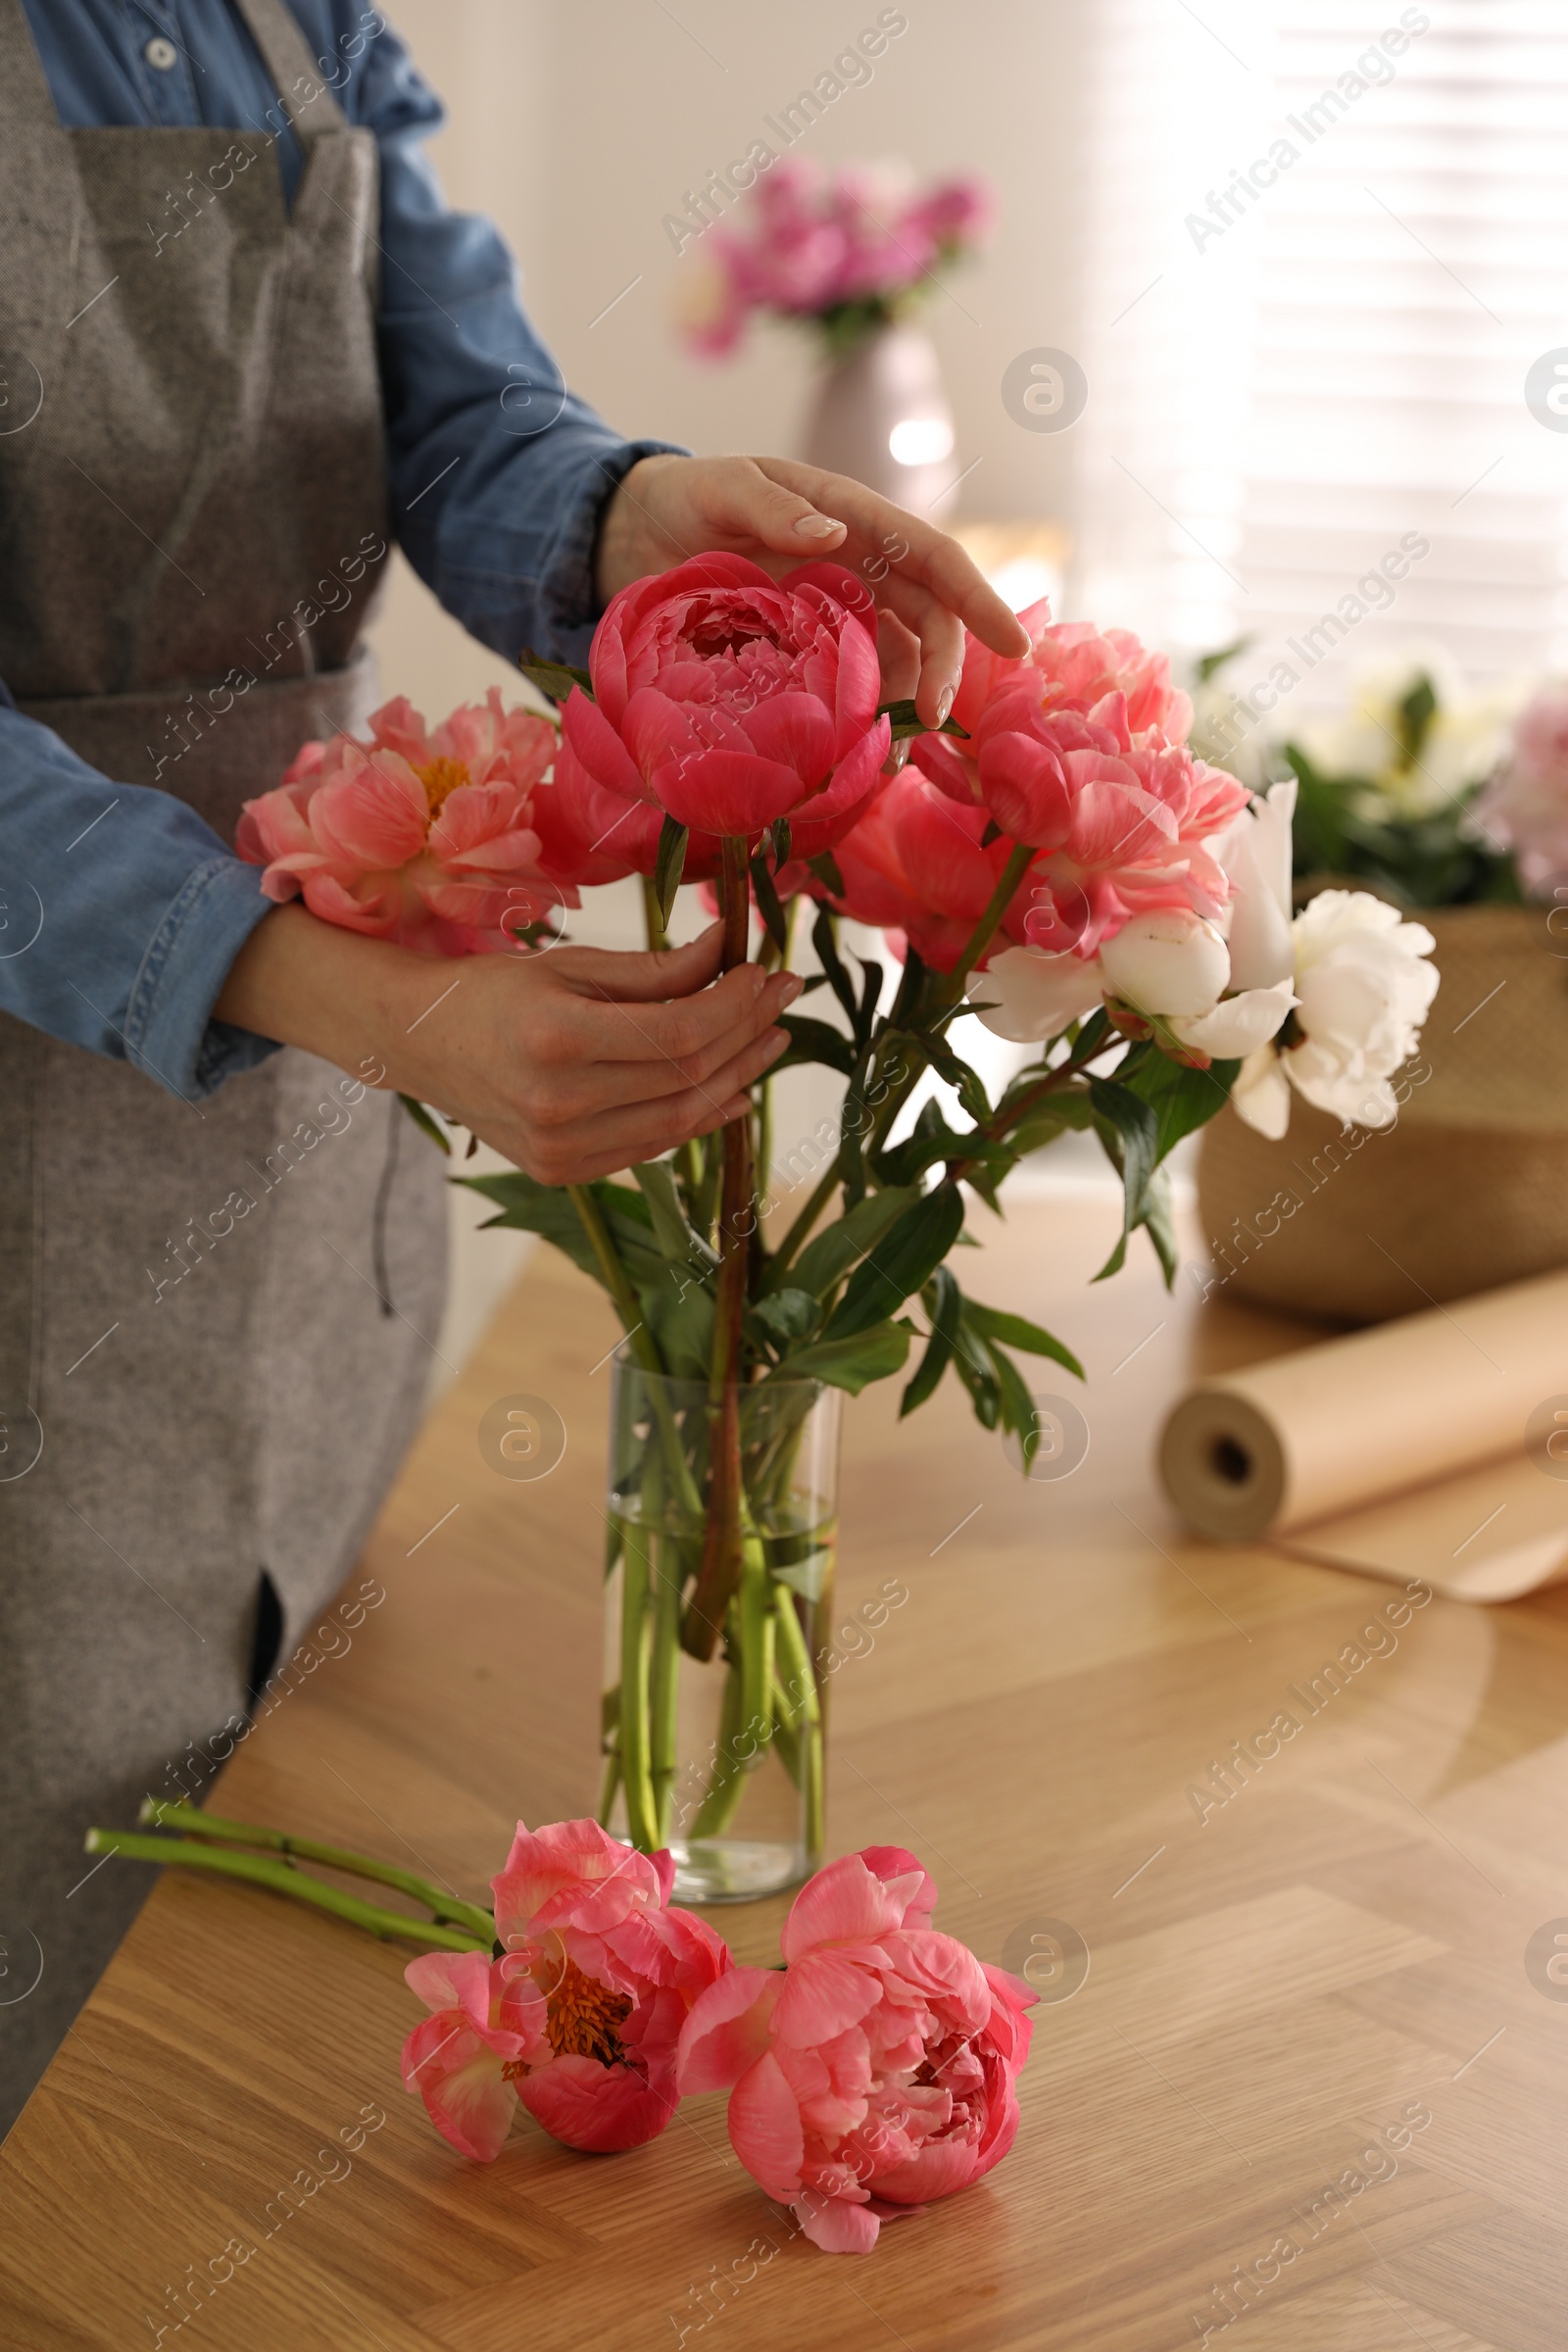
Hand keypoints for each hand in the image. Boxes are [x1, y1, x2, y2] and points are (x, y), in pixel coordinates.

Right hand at [214, 909, 798, 1183]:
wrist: (418, 1047)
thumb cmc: (494, 992)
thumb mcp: (570, 964)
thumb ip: (654, 968)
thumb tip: (729, 953)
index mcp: (555, 1039)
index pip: (679, 1033)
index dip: (735, 1005)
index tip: (764, 973)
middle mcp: (559, 1104)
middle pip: (687, 1077)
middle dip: (747, 1033)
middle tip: (782, 996)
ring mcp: (561, 1149)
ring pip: (680, 1119)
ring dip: (736, 1077)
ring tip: (769, 1038)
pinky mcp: (564, 1172)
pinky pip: (653, 1145)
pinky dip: (700, 1116)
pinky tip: (731, 1085)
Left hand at [595, 452, 1029, 727]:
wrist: (630, 539)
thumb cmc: (681, 500)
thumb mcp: (718, 489)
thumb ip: (770, 506)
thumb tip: (834, 536)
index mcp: (850, 519)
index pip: (933, 558)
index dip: (978, 599)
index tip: (1013, 646)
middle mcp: (856, 568)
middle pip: (927, 621)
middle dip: (943, 671)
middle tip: (933, 723)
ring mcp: (833, 615)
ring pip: (897, 661)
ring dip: (906, 705)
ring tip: (892, 752)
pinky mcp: (806, 655)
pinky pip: (850, 688)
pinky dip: (861, 719)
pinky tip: (856, 754)